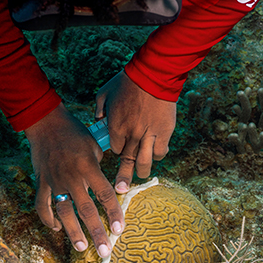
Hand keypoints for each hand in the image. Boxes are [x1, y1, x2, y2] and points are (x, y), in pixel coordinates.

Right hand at [24, 103, 124, 257]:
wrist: (46, 123)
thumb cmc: (74, 132)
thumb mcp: (94, 145)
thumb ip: (99, 168)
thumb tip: (106, 185)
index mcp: (88, 167)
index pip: (105, 195)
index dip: (113, 213)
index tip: (119, 230)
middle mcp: (72, 177)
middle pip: (86, 210)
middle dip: (96, 232)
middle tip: (104, 251)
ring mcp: (55, 181)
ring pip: (64, 212)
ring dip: (73, 231)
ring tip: (81, 248)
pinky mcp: (41, 182)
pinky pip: (42, 205)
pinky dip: (48, 219)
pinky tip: (56, 228)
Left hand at [95, 71, 175, 192]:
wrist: (153, 74)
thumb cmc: (127, 81)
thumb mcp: (104, 92)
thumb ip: (99, 109)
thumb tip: (97, 119)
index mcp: (116, 127)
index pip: (115, 149)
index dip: (117, 149)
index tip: (120, 147)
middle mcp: (131, 135)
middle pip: (127, 160)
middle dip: (124, 175)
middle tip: (121, 188)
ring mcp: (148, 135)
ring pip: (145, 162)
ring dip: (142, 171)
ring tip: (141, 176)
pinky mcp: (164, 132)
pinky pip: (160, 151)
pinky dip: (158, 154)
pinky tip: (156, 153)